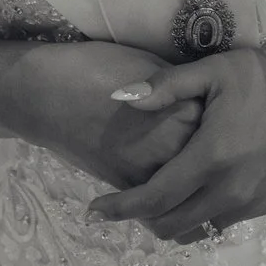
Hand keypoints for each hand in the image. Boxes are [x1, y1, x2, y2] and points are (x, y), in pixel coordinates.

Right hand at [0, 39, 203, 190]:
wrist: (47, 94)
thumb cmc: (95, 67)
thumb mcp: (146, 66)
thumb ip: (178, 88)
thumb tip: (202, 98)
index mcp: (180, 110)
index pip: (217, 122)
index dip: (217, 117)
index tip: (218, 111)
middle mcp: (171, 145)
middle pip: (205, 157)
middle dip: (208, 152)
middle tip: (209, 141)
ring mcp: (148, 170)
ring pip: (185, 186)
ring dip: (194, 182)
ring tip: (197, 169)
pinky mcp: (127, 186)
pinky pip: (158, 199)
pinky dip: (169, 197)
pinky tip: (174, 187)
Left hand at [87, 35, 265, 240]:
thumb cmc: (261, 78)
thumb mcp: (211, 72)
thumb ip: (164, 88)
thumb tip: (119, 98)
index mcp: (211, 158)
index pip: (154, 198)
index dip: (120, 209)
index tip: (93, 212)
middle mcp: (229, 191)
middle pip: (169, 225)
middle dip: (139, 218)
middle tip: (120, 199)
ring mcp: (248, 203)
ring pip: (194, 230)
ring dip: (167, 220)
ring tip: (151, 195)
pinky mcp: (261, 206)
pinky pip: (217, 223)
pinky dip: (194, 215)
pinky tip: (187, 190)